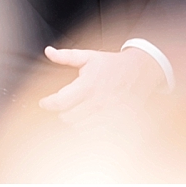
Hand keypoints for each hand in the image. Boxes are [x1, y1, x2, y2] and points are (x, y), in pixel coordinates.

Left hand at [39, 45, 166, 122]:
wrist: (141, 72)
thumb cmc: (112, 64)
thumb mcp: (88, 56)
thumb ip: (66, 56)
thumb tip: (48, 51)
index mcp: (88, 85)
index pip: (60, 102)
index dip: (47, 103)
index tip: (44, 102)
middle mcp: (98, 102)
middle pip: (67, 118)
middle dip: (61, 111)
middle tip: (64, 105)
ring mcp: (109, 115)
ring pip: (80, 128)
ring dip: (74, 121)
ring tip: (76, 111)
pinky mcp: (118, 123)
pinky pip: (96, 134)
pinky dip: (89, 129)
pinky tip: (88, 120)